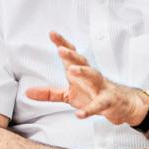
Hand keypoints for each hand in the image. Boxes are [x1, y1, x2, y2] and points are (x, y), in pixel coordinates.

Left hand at [26, 31, 148, 125]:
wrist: (121, 105)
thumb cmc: (93, 94)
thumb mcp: (68, 94)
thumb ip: (49, 93)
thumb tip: (27, 92)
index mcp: (80, 71)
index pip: (71, 55)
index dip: (62, 43)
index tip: (52, 33)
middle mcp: (90, 75)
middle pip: (82, 61)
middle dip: (71, 54)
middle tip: (60, 49)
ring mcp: (100, 87)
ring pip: (93, 75)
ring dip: (83, 72)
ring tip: (71, 70)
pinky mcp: (107, 102)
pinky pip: (98, 105)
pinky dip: (89, 110)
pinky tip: (79, 115)